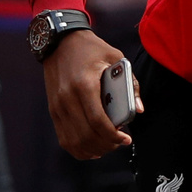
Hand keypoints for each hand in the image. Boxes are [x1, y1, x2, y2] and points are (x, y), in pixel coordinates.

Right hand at [43, 30, 143, 159]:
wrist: (60, 42)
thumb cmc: (91, 49)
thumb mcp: (115, 57)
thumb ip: (129, 83)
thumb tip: (138, 110)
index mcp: (85, 84)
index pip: (98, 120)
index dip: (113, 135)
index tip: (126, 138)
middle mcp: (68, 98)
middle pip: (86, 135)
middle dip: (106, 145)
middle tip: (119, 143)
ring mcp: (57, 106)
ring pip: (74, 141)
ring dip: (93, 149)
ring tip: (107, 146)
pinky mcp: (53, 110)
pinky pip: (64, 138)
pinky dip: (78, 148)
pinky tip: (91, 148)